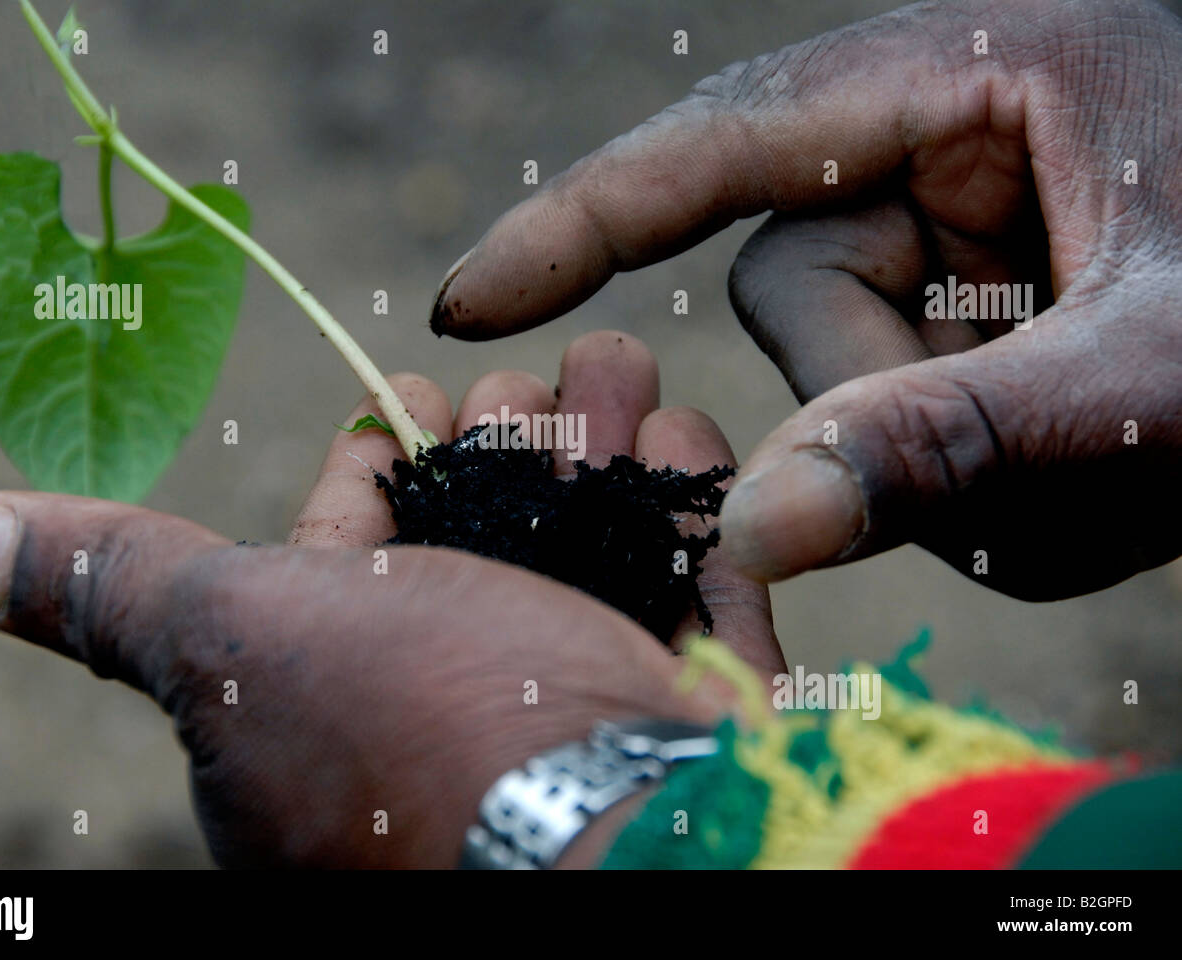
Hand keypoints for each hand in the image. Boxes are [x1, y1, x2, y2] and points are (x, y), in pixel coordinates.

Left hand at [0, 332, 778, 867]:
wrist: (619, 831)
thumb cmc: (416, 728)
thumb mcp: (234, 639)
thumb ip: (113, 584)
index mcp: (341, 690)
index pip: (349, 544)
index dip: (377, 456)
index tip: (405, 395)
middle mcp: (458, 693)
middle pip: (480, 515)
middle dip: (499, 427)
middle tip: (517, 390)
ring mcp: (579, 684)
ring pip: (587, 516)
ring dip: (595, 433)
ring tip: (604, 384)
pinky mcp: (681, 679)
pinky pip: (690, 555)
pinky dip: (683, 490)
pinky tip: (669, 441)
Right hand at [429, 0, 1181, 599]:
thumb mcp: (1152, 374)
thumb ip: (948, 441)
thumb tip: (747, 525)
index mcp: (971, 65)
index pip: (721, 142)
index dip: (577, 222)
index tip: (463, 306)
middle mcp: (934, 140)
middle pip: (785, 291)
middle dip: (884, 395)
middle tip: (1049, 439)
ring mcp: (946, 230)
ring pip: (838, 374)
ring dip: (945, 450)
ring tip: (1101, 456)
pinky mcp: (965, 307)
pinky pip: (896, 412)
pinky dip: (976, 473)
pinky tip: (1090, 457)